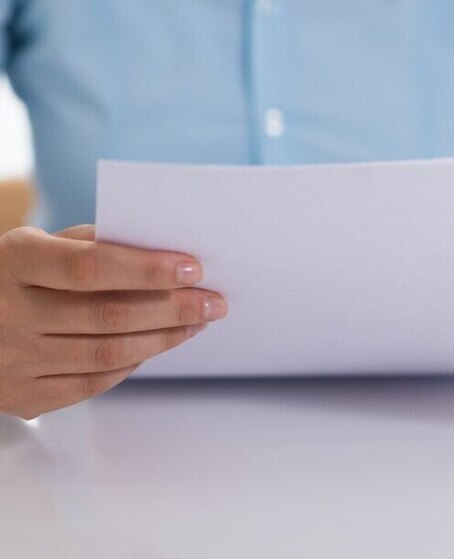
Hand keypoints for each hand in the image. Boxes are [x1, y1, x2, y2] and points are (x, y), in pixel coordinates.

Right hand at [0, 225, 227, 418]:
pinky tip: (158, 344)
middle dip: (173, 308)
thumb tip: (162, 252)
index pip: (90, 266)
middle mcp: (9, 312)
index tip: (193, 268)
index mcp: (14, 261)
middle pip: (108, 314)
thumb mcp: (38, 247)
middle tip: (213, 302)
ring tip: (197, 322)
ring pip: (108, 353)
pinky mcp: (23, 396)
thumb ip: (91, 246)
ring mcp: (13, 359)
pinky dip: (134, 363)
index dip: (147, 269)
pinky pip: (94, 383)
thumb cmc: (14, 278)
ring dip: (164, 338)